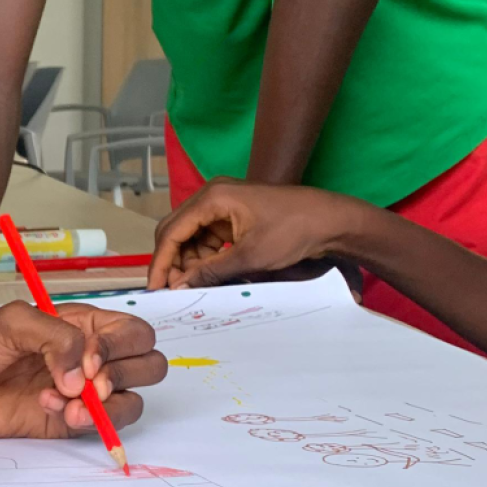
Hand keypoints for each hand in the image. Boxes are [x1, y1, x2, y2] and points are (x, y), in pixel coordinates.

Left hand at [0, 303, 165, 438]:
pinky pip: (105, 424)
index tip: (87, 360)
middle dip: (125, 374)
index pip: (133, 330)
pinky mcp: (68, 421)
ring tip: (67, 403)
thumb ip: (56, 337)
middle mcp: (88, 356)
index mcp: (81, 324)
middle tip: (90, 384)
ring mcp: (81, 391)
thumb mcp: (12, 322)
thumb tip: (83, 376)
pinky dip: (92, 422)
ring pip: (132, 396)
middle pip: (147, 362)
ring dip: (109, 403)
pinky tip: (54, 410)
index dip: (120, 346)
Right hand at [149, 181, 355, 289]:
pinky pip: (208, 237)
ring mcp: (223, 204)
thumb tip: (178, 288)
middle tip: (172, 291)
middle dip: (173, 262)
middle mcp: (212, 195)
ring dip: (190, 262)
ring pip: (191, 236)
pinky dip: (206, 257)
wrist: (331, 220)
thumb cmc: (293, 232)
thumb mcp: (250, 257)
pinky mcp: (233, 215)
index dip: (161, 262)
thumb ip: (211, 272)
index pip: (172, 231)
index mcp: (212, 198)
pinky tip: (210, 275)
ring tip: (195, 287)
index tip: (156, 288)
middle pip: (177, 231)